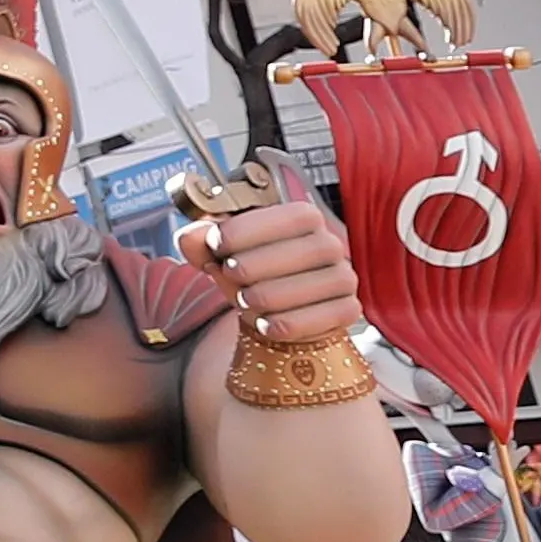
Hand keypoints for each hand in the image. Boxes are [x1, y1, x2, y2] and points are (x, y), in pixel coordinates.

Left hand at [181, 174, 367, 345]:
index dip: (247, 230)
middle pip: (300, 252)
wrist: (274, 310)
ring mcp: (344, 278)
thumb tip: (190, 236)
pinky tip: (265, 325)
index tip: (216, 243)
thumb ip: (201, 241)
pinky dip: (289, 324)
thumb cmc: (250, 273)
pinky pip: (324, 318)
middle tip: (230, 275)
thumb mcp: (222, 254)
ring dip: (268, 297)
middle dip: (254, 266)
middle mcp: (330, 244)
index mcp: (304, 218)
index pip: (286, 217)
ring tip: (246, 301)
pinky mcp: (349, 309)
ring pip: (310, 287)